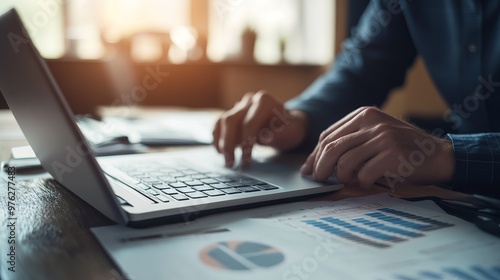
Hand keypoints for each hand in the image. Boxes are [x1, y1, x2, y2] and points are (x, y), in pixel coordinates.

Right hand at [213, 90, 307, 166]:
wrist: (287, 124)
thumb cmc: (289, 129)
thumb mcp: (291, 133)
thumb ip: (279, 134)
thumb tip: (265, 138)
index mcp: (264, 101)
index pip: (249, 123)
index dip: (245, 143)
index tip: (246, 160)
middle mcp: (249, 100)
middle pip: (231, 120)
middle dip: (228, 143)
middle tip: (230, 163)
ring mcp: (239, 106)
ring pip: (222, 121)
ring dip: (221, 142)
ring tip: (224, 159)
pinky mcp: (233, 114)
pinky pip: (219, 124)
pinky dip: (217, 137)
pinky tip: (219, 150)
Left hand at [300, 107, 454, 188]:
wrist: (439, 155)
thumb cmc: (402, 149)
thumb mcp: (375, 135)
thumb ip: (350, 142)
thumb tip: (315, 162)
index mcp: (364, 114)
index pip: (328, 135)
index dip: (315, 154)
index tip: (308, 169)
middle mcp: (372, 122)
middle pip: (331, 147)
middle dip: (319, 167)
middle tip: (317, 179)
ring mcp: (383, 137)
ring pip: (344, 162)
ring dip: (342, 177)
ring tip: (349, 180)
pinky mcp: (392, 154)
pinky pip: (364, 174)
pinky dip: (362, 182)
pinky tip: (369, 182)